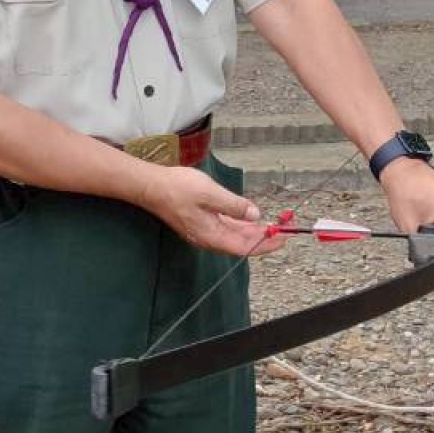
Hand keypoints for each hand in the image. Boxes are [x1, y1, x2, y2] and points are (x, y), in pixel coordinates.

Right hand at [140, 166, 288, 258]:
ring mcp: (203, 231)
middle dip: (261, 238)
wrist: (151, 186)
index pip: (244, 247)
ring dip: (251, 231)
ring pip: (233, 236)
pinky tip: (248, 218)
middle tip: (281, 231)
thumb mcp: (210, 194)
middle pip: (240, 243)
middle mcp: (208, 238)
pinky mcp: (200, 222)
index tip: (282, 239)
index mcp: (211, 235)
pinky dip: (239, 224)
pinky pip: (225, 227)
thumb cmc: (178, 189)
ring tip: (269, 226)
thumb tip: (255, 215)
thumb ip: (234, 206)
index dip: (265, 245)